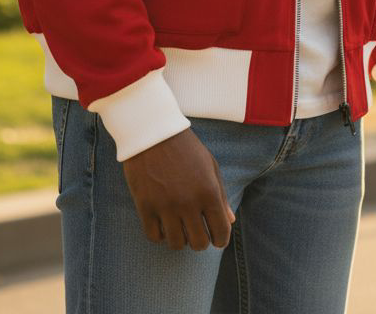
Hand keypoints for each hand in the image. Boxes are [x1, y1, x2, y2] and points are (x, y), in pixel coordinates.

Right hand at [122, 128, 235, 249]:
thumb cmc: (186, 148)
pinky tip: (163, 223)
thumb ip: (221, 196)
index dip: (220, 239)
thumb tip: (230, 221)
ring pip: (176, 244)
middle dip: (200, 241)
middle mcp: (189, 202)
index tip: (216, 238)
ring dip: (179, 239)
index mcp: (209, 191)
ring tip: (179, 226)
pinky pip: (154, 236)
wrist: (153, 131)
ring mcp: (166, 206)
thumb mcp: (209, 166)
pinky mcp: (145, 206)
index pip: (221, 233)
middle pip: (199, 244)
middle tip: (196, 230)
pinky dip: (160, 234)